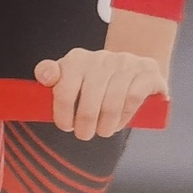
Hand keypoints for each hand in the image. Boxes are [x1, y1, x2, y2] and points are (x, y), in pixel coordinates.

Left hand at [34, 47, 166, 139]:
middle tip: (84, 134)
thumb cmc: (95, 79)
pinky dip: (124, 116)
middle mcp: (101, 58)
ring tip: (103, 131)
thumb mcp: (69, 76)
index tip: (66, 125)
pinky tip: (119, 122)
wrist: (134, 67)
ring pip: (112, 104)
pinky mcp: (148, 72)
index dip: (62, 114)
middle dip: (84, 126)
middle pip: (89, 103)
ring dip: (106, 126)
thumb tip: (45, 77)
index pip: (63, 90)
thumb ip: (49, 74)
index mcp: (76, 59)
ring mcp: (126, 63)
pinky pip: (133, 99)